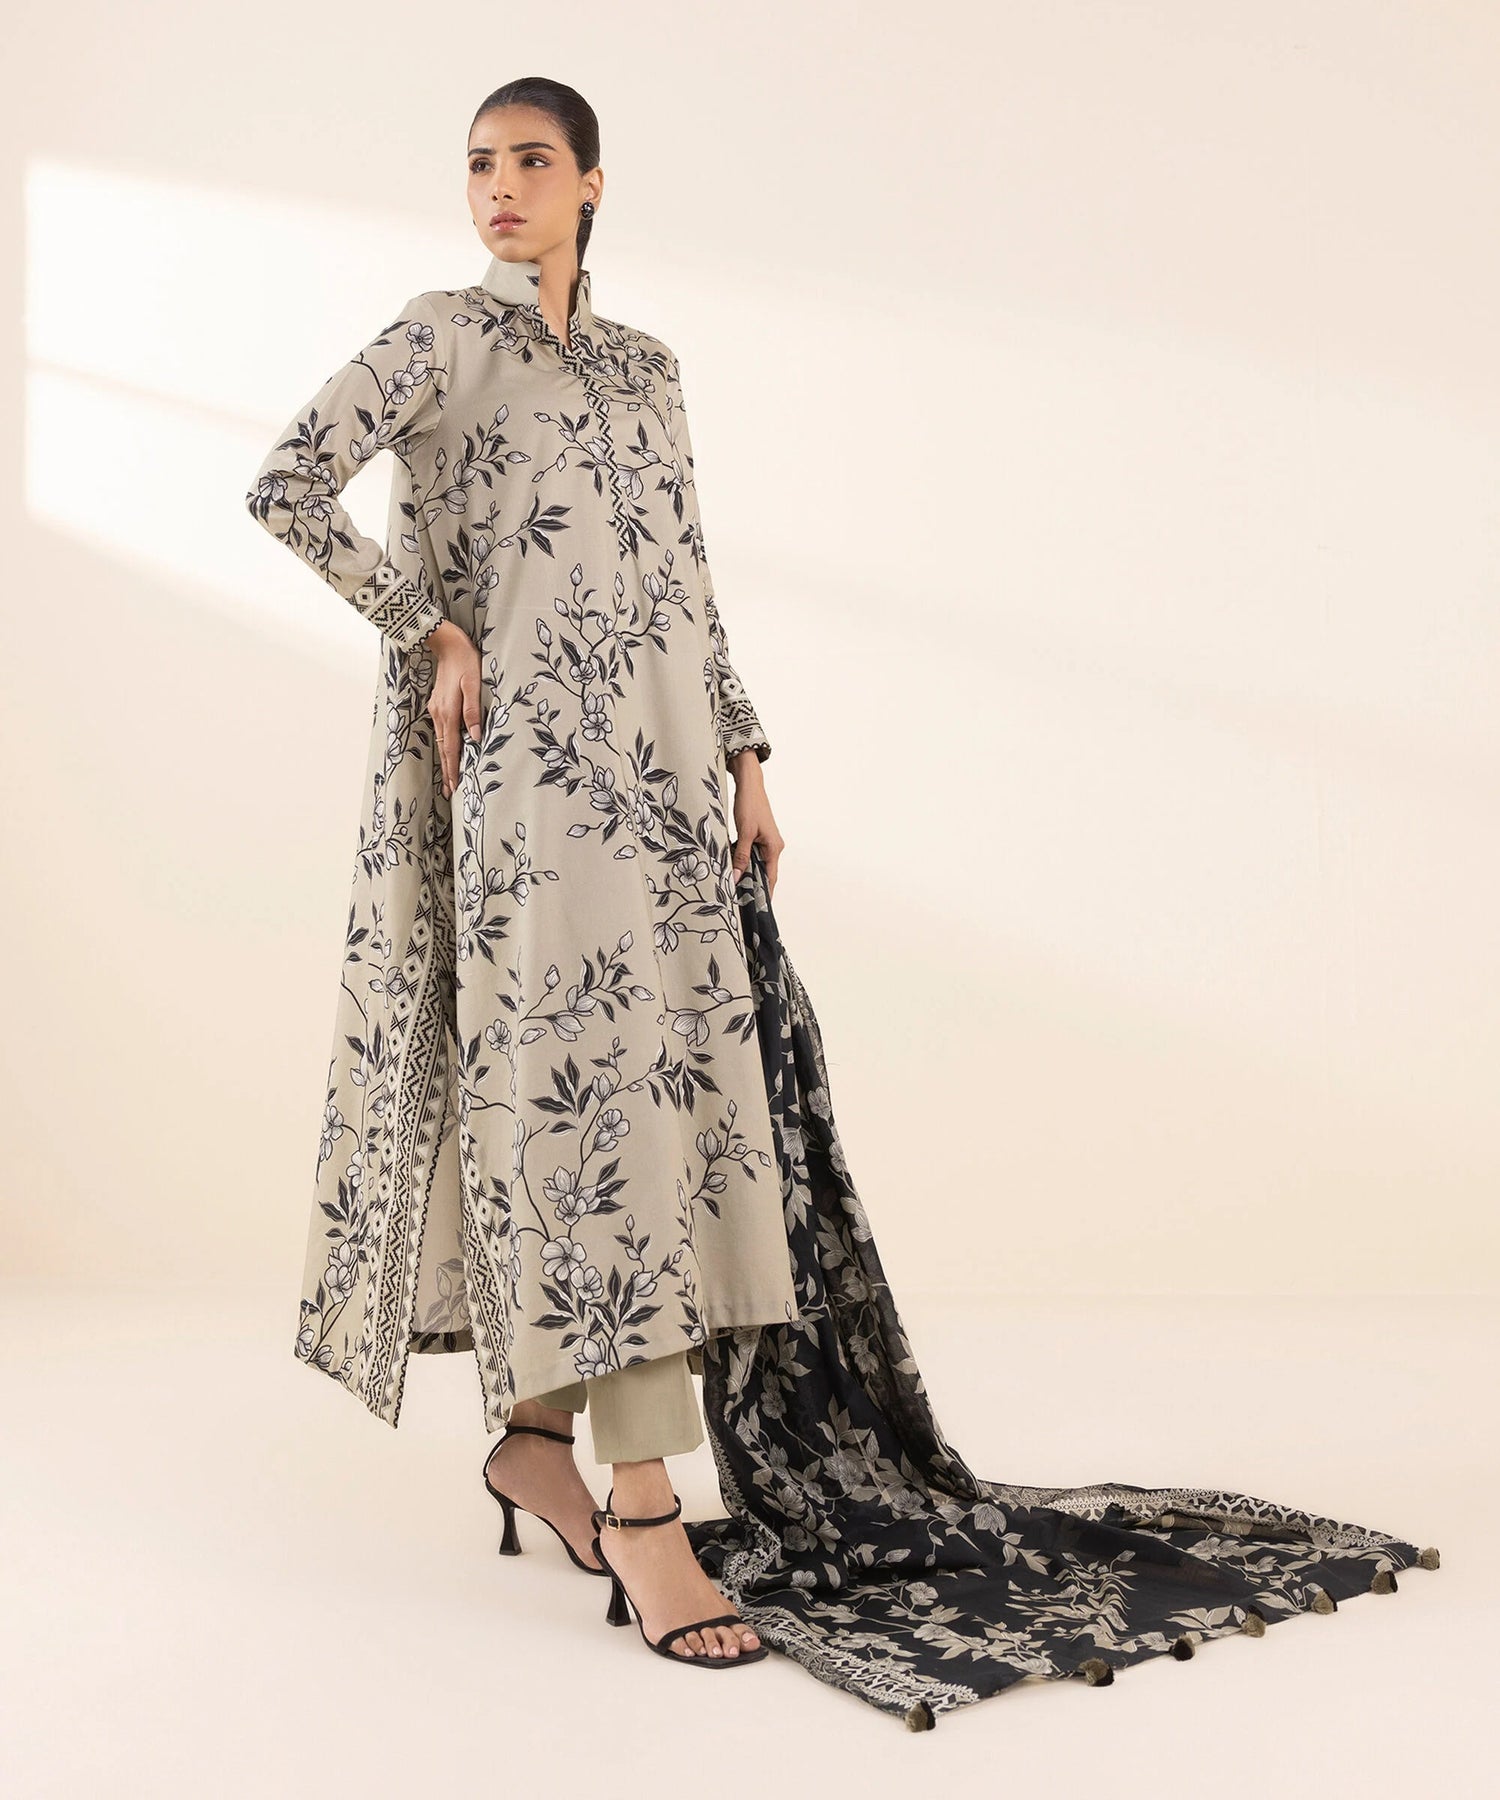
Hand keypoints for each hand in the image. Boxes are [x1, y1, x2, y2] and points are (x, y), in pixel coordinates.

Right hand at [423, 621, 482, 798]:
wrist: (448, 645)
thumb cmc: (466, 662)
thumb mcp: (474, 684)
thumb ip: (473, 711)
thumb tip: (476, 736)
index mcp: (449, 712)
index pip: (452, 748)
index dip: (454, 768)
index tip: (455, 786)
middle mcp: (439, 714)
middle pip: (444, 749)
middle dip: (447, 771)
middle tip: (450, 792)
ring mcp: (436, 710)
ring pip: (441, 742)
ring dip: (445, 761)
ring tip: (448, 779)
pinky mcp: (437, 705)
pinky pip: (440, 732)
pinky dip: (444, 746)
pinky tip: (447, 752)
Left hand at [727, 750, 783, 896]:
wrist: (750, 785)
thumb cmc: (749, 805)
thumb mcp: (744, 832)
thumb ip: (741, 856)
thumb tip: (737, 877)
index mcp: (774, 847)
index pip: (770, 878)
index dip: (765, 894)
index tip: (758, 909)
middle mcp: (773, 847)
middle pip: (765, 873)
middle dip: (756, 887)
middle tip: (744, 902)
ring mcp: (767, 842)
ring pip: (758, 864)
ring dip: (749, 875)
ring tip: (739, 890)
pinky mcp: (759, 837)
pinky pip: (753, 856)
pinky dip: (746, 864)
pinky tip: (736, 870)